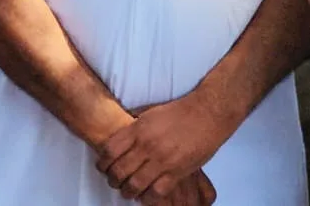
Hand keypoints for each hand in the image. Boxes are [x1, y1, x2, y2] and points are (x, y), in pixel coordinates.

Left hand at [96, 95, 234, 201]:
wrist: (207, 114)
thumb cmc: (178, 111)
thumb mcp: (149, 113)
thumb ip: (133, 127)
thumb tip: (119, 136)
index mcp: (137, 129)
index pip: (110, 151)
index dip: (102, 163)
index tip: (102, 167)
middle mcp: (147, 146)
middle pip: (119, 170)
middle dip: (113, 180)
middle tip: (113, 182)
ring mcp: (162, 160)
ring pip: (135, 184)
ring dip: (127, 191)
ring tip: (127, 192)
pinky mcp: (178, 172)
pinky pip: (157, 192)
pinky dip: (148, 197)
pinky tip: (145, 196)